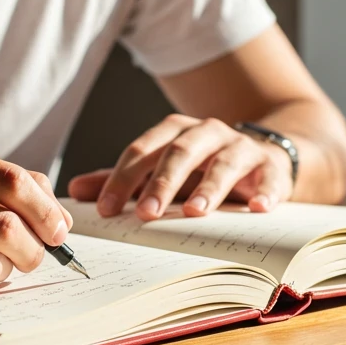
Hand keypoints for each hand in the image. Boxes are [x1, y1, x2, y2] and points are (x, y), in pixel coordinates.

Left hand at [67, 114, 293, 219]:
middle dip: (161, 183)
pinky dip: (265, 191)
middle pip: (180, 153)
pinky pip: (270, 177)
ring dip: (209, 187)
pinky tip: (258, 208)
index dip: (121, 179)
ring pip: (223, 162)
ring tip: (195, 212)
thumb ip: (122, 180)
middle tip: (145, 213)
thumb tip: (74, 190)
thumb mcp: (161, 171)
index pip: (142, 151)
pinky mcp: (271, 165)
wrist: (261, 158)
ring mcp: (240, 147)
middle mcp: (206, 133)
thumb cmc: (202, 168)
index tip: (105, 209)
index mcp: (174, 132)